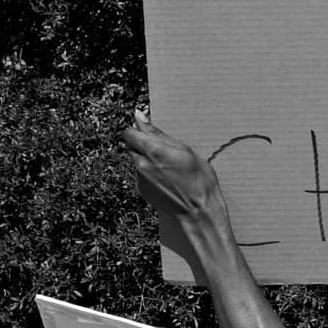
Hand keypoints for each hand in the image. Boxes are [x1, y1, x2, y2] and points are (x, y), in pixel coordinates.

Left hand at [119, 110, 224, 276]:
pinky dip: (151, 175)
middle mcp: (141, 163)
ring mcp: (139, 178)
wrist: (198, 212)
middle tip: (167, 155)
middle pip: (133, 147)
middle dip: (146, 147)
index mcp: (152, 149)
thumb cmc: (199, 180)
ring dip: (149, 161)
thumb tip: (139, 116)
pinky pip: (141, 175)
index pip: (129, 133)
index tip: (150, 135)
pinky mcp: (141, 190)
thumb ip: (157, 133)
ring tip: (171, 171)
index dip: (139, 132)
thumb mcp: (185, 150)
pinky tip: (168, 181)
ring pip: (138, 161)